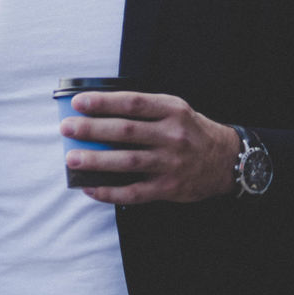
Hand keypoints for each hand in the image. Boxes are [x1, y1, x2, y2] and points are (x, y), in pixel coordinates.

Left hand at [60, 91, 238, 204]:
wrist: (226, 161)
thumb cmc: (191, 131)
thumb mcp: (175, 110)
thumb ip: (144, 110)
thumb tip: (100, 112)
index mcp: (172, 110)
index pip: (133, 103)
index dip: (104, 102)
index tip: (78, 103)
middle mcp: (172, 135)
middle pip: (125, 131)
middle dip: (92, 129)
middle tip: (67, 128)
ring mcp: (170, 163)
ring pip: (127, 161)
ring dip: (96, 160)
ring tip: (71, 159)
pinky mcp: (168, 188)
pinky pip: (133, 192)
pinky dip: (109, 191)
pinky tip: (90, 188)